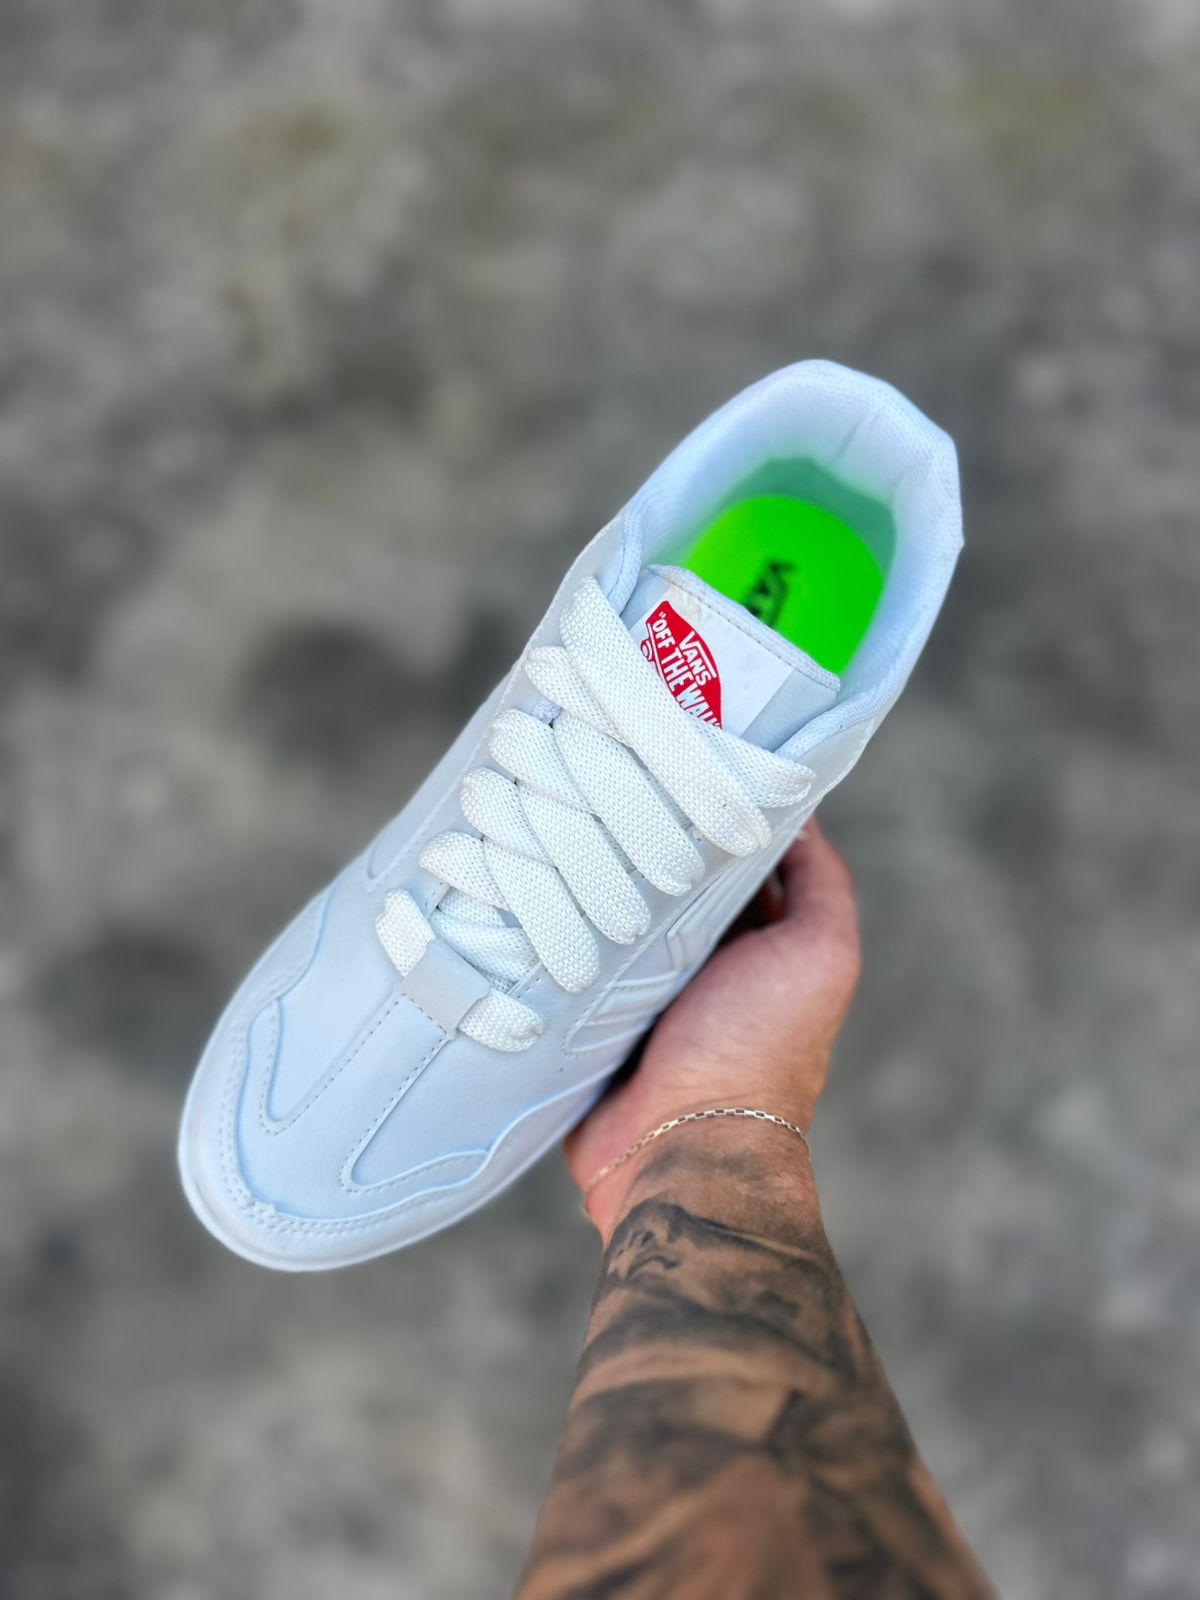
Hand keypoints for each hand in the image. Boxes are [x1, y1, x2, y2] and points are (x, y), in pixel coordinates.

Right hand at [566, 815, 860, 1237]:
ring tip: (551, 818)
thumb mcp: (822, 951)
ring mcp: (635, 992)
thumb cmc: (760, 1049)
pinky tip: (524, 882)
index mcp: (756, 946)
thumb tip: (803, 811)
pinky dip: (551, 930)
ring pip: (609, 914)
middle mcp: (698, 965)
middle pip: (665, 882)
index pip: (732, 858)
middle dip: (640, 839)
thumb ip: (822, 883)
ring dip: (589, 881)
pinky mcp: (583, 1018)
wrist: (681, 1148)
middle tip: (598, 776)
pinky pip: (564, 960)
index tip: (676, 752)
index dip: (711, 809)